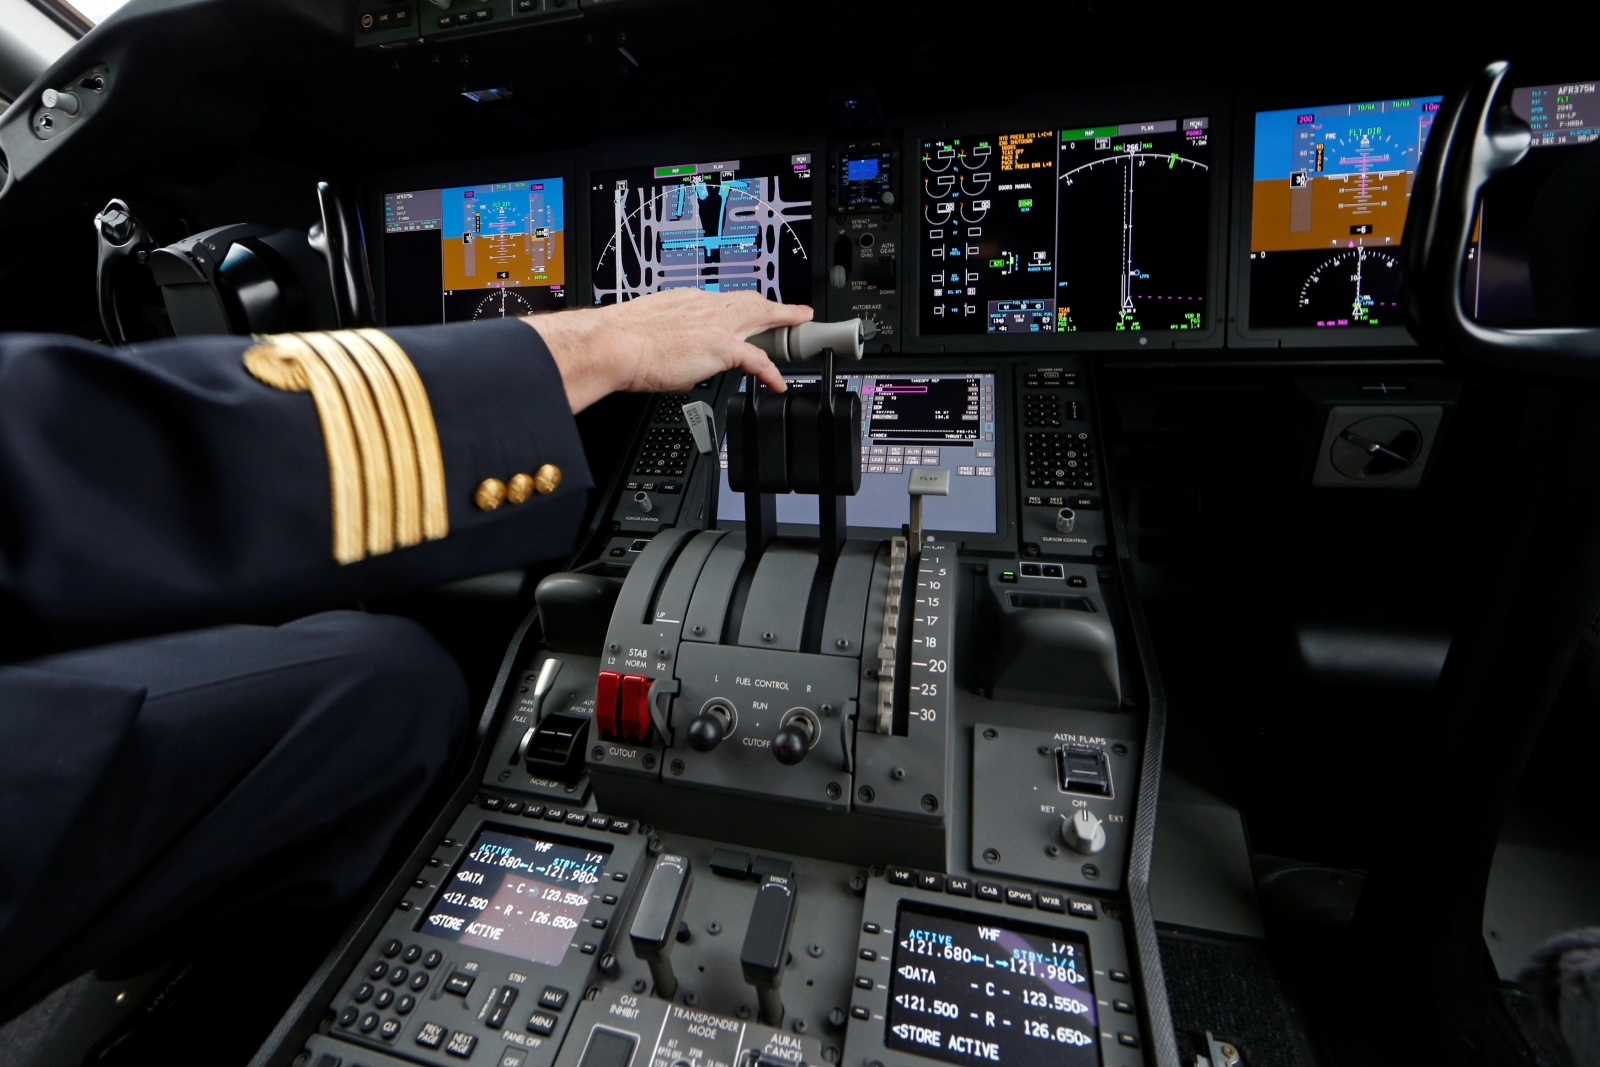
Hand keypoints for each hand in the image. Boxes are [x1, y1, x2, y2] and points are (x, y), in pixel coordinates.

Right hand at [523, 289, 813, 412]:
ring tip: (800, 327)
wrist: (613, 343)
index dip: (740, 305)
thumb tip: (675, 362)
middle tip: (793, 310)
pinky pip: (757, 360)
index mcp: (685, 301)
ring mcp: (715, 324)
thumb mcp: (649, 331)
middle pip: (749, 301)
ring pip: (761, 317)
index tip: (748, 307)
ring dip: (784, 322)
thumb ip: (670, 342)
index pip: (722, 301)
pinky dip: (770, 372)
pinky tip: (778, 382)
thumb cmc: (619, 340)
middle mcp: (704, 306)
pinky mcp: (721, 347)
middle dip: (774, 305)